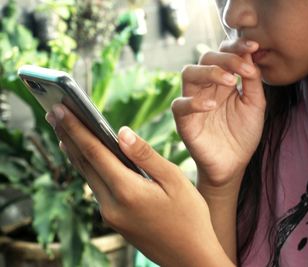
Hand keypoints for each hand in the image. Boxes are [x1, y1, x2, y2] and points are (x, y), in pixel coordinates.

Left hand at [45, 105, 232, 266]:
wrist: (190, 256)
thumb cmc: (189, 216)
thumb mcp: (175, 180)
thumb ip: (146, 155)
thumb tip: (122, 131)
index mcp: (127, 191)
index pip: (93, 152)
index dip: (75, 128)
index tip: (58, 108)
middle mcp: (111, 205)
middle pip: (83, 164)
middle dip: (67, 136)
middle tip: (53, 114)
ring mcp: (110, 215)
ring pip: (87, 177)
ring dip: (75, 152)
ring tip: (64, 132)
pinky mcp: (114, 220)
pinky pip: (96, 188)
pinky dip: (90, 169)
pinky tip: (89, 159)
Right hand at [172, 39, 265, 187]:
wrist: (234, 165)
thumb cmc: (243, 134)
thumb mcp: (255, 104)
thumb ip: (252, 81)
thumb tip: (251, 53)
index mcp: (223, 81)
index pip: (223, 53)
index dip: (236, 46)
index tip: (254, 46)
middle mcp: (206, 87)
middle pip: (204, 57)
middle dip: (225, 58)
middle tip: (244, 68)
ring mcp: (193, 102)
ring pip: (189, 74)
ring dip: (209, 72)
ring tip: (229, 81)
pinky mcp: (184, 121)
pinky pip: (180, 105)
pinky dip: (194, 102)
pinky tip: (212, 105)